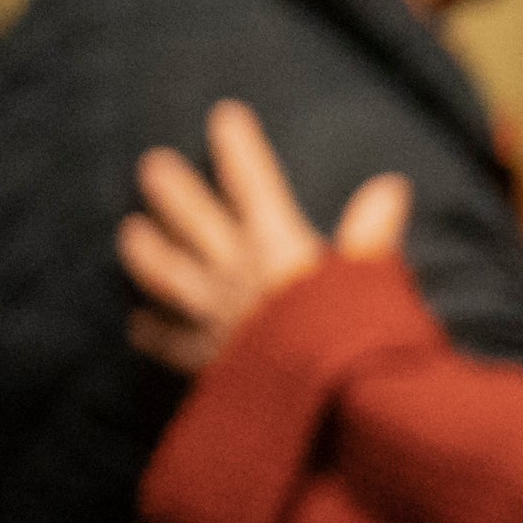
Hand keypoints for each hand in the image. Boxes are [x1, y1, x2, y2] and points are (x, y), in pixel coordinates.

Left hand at [122, 98, 405, 374]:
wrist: (318, 406)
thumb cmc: (355, 341)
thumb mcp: (375, 283)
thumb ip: (374, 235)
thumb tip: (391, 186)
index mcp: (278, 247)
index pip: (254, 183)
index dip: (239, 147)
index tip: (224, 115)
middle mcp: (235, 274)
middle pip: (194, 221)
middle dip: (174, 190)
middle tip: (152, 165)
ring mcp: (212, 316)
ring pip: (165, 273)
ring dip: (147, 250)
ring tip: (130, 232)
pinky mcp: (204, 359)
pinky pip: (168, 340)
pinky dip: (153, 331)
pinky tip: (138, 325)